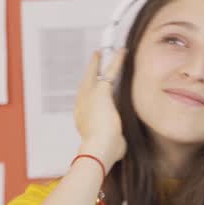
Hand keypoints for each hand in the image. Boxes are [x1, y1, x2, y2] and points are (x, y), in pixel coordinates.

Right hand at [73, 49, 126, 170]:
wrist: (99, 149)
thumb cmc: (105, 153)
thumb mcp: (111, 146)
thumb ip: (115, 141)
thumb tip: (120, 144)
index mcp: (82, 120)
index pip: (86, 104)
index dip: (90, 96)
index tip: (94, 92)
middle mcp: (81, 106)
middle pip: (84, 84)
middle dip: (89, 72)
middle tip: (93, 60)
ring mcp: (88, 98)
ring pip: (93, 75)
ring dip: (98, 62)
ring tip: (101, 51)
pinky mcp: (101, 92)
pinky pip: (110, 72)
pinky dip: (116, 61)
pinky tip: (122, 52)